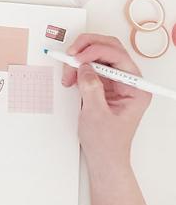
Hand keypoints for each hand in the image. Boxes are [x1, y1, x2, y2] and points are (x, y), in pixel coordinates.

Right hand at [61, 34, 151, 167]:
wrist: (103, 157)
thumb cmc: (106, 142)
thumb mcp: (96, 114)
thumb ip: (91, 87)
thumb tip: (84, 66)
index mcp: (135, 88)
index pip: (118, 57)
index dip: (96, 51)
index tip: (77, 57)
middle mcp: (127, 81)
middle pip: (109, 49)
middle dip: (87, 48)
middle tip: (70, 54)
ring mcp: (115, 82)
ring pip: (97, 54)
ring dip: (79, 58)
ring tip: (68, 72)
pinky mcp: (103, 84)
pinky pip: (89, 65)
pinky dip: (77, 67)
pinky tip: (70, 77)